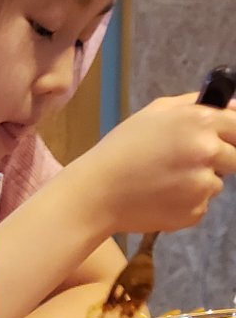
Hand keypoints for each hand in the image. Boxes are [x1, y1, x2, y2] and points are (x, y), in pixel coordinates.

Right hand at [81, 94, 235, 234]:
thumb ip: (195, 105)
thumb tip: (229, 105)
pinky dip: (185, 206)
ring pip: (216, 184)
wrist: (95, 195)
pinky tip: (159, 200)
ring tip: (164, 185)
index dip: (233, 135)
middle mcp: (208, 152)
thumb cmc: (120, 151)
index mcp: (201, 122)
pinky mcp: (193, 213)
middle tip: (187, 166)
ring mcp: (202, 185)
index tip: (224, 142)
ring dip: (198, 184)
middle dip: (219, 161)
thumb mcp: (155, 113)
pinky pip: (200, 207)